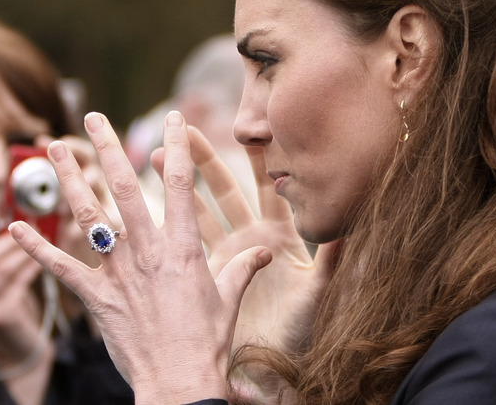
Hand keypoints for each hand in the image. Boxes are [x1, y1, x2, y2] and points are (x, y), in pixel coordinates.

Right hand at [0, 215, 46, 367]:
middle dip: (10, 238)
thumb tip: (21, 224)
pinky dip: (28, 270)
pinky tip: (41, 262)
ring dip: (22, 251)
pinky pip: (13, 287)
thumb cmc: (23, 315)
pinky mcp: (0, 317)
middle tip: (33, 224)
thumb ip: (13, 260)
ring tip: (44, 238)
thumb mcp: (12, 285)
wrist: (26, 356)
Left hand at [10, 111, 270, 403]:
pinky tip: (12, 227)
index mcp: (182, 248)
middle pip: (124, 188)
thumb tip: (265, 250)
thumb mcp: (229, 300)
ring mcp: (117, 273)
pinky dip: (35, 248)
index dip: (177, 145)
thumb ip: (243, 268)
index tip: (173, 116)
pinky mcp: (95, 297)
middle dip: (107, 147)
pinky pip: (60, 268)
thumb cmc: (206, 343)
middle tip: (92, 117)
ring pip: (88, 217)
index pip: (180, 184)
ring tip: (51, 149)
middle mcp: (147, 252)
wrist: (177, 383)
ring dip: (69, 180)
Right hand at [153, 127, 339, 351]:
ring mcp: (223, 256)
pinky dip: (169, 224)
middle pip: (224, 191)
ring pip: (196, 211)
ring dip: (179, 185)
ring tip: (154, 155)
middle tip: (184, 129)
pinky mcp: (204, 274)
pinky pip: (182, 245)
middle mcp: (248, 240)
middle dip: (205, 159)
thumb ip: (332, 259)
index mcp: (278, 237)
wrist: (272, 366)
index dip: (258, 159)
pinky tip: (144, 204)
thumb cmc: (299, 332)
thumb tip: (351, 226)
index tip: (247, 128)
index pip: (267, 188)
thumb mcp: (317, 291)